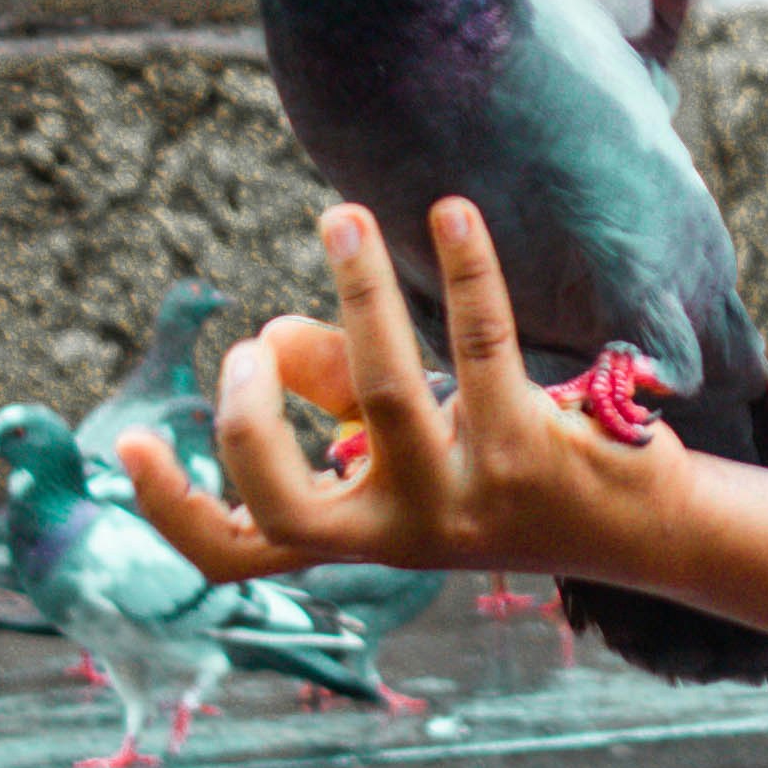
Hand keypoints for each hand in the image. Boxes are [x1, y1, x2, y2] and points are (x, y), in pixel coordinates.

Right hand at [115, 201, 680, 591]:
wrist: (637, 531)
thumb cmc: (501, 474)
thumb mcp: (407, 445)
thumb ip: (333, 391)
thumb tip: (274, 329)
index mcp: (353, 539)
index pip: (235, 552)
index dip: (173, 509)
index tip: (130, 442)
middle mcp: (399, 535)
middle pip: (286, 499)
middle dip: (250, 415)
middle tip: (250, 343)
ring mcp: (464, 501)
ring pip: (389, 397)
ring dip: (358, 295)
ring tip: (344, 215)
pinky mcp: (530, 452)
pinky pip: (484, 348)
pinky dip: (463, 274)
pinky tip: (450, 215)